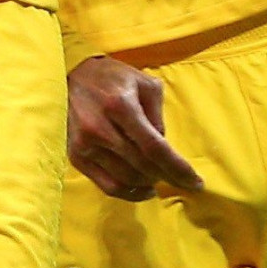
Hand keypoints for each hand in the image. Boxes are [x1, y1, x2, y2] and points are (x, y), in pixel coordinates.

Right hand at [66, 55, 201, 200]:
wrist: (70, 74)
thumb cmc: (112, 77)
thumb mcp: (144, 84)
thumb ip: (157, 115)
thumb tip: (164, 147)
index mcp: (120, 105)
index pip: (154, 146)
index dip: (177, 167)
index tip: (196, 182)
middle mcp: (99, 128)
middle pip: (141, 166)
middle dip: (168, 177)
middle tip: (183, 181)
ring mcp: (85, 145)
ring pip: (125, 179)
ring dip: (149, 183)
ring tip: (162, 178)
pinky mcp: (76, 156)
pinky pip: (107, 185)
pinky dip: (129, 192)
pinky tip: (144, 187)